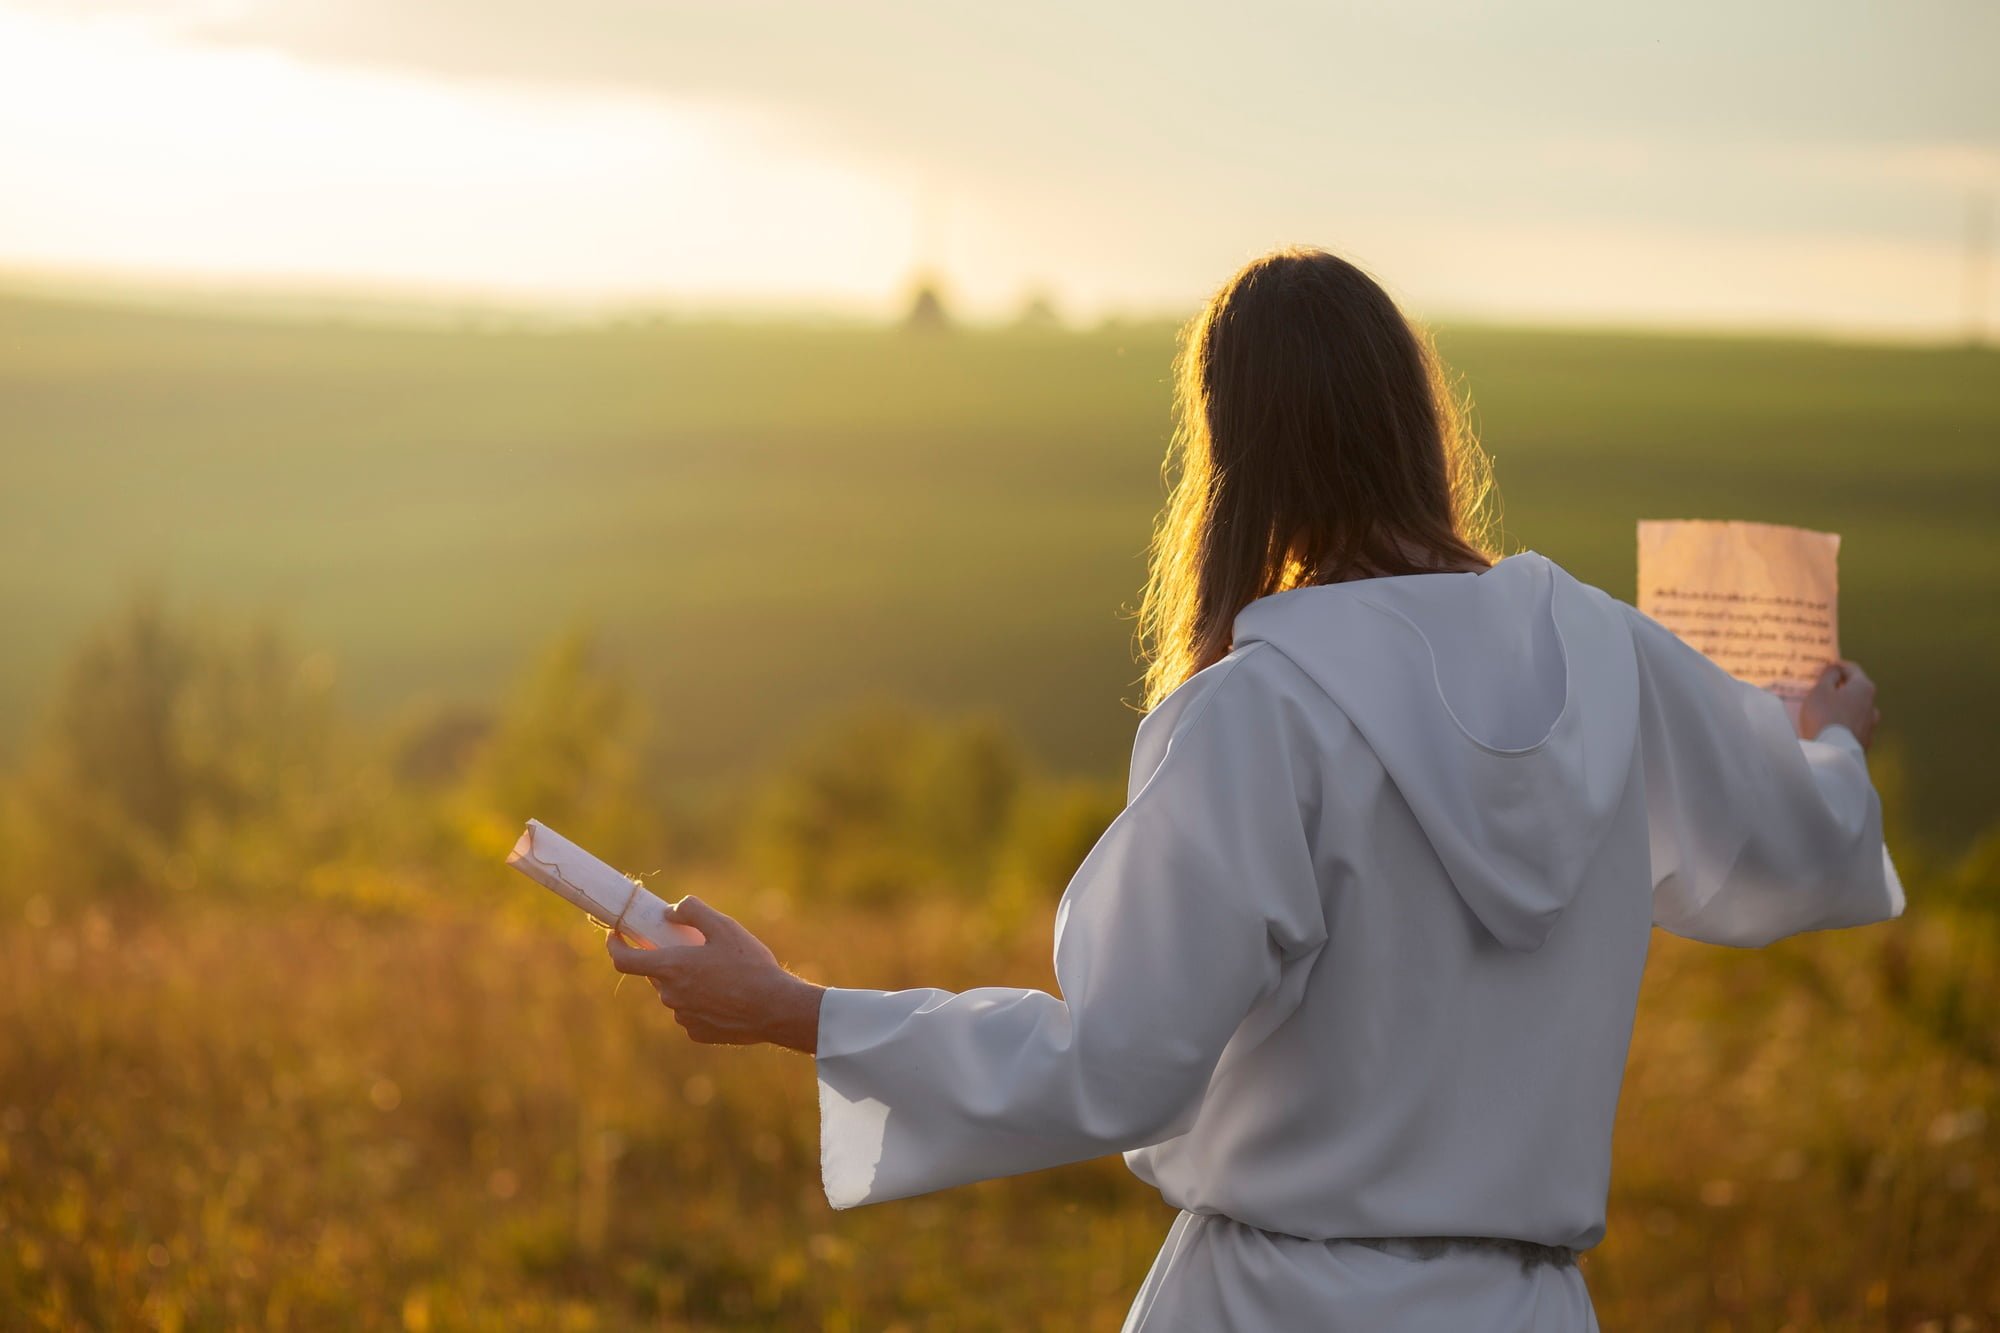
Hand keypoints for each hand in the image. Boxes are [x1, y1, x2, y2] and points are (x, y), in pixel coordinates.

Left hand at [606, 897, 823, 1053]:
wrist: (775, 1009)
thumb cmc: (750, 966)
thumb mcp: (725, 926)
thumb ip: (693, 910)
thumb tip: (670, 911)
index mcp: (671, 968)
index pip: (623, 960)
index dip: (614, 946)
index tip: (617, 935)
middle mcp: (670, 996)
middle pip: (656, 973)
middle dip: (668, 959)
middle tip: (695, 948)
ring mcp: (682, 1018)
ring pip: (675, 993)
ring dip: (687, 981)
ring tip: (721, 974)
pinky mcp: (697, 1033)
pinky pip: (690, 1012)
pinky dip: (700, 1002)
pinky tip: (727, 995)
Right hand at [1797, 658, 1878, 749]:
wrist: (1833, 753)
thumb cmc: (1824, 717)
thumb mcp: (1820, 690)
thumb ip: (1828, 675)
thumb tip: (1835, 669)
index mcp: (1863, 687)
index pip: (1851, 668)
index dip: (1835, 666)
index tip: (1821, 668)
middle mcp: (1872, 704)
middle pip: (1854, 690)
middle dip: (1838, 688)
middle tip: (1819, 690)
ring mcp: (1870, 724)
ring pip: (1854, 709)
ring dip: (1841, 707)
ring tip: (1822, 712)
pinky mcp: (1865, 740)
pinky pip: (1852, 726)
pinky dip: (1843, 723)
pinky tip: (1829, 728)